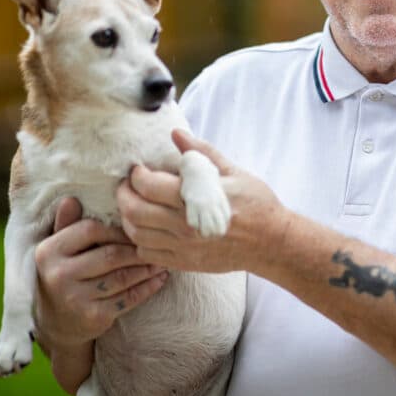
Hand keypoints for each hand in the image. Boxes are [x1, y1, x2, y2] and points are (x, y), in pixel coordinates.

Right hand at [33, 197, 168, 348]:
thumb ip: (67, 225)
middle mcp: (59, 275)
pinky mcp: (94, 317)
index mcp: (49, 252)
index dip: (116, 228)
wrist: (55, 323)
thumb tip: (71, 199)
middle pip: (111, 255)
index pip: (90, 229)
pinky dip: (149, 287)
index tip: (134, 228)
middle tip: (159, 242)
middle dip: (138, 249)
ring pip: (123, 277)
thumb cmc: (63, 274)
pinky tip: (160, 278)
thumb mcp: (58, 249)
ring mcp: (76, 299)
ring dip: (148, 267)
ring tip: (163, 258)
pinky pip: (129, 298)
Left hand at [118, 129, 290, 272]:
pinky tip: (148, 229)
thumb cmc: (256, 203)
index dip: (137, 175)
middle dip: (124, 194)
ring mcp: (183, 247)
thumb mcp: (233, 172)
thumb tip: (177, 133)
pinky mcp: (184, 262)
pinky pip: (148, 253)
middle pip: (134, 211)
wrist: (271, 242)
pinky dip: (140, 240)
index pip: (148, 186)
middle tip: (128, 186)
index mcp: (195, 199)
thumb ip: (201, 153)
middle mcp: (184, 226)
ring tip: (135, 205)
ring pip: (136, 234)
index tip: (139, 169)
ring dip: (128, 218)